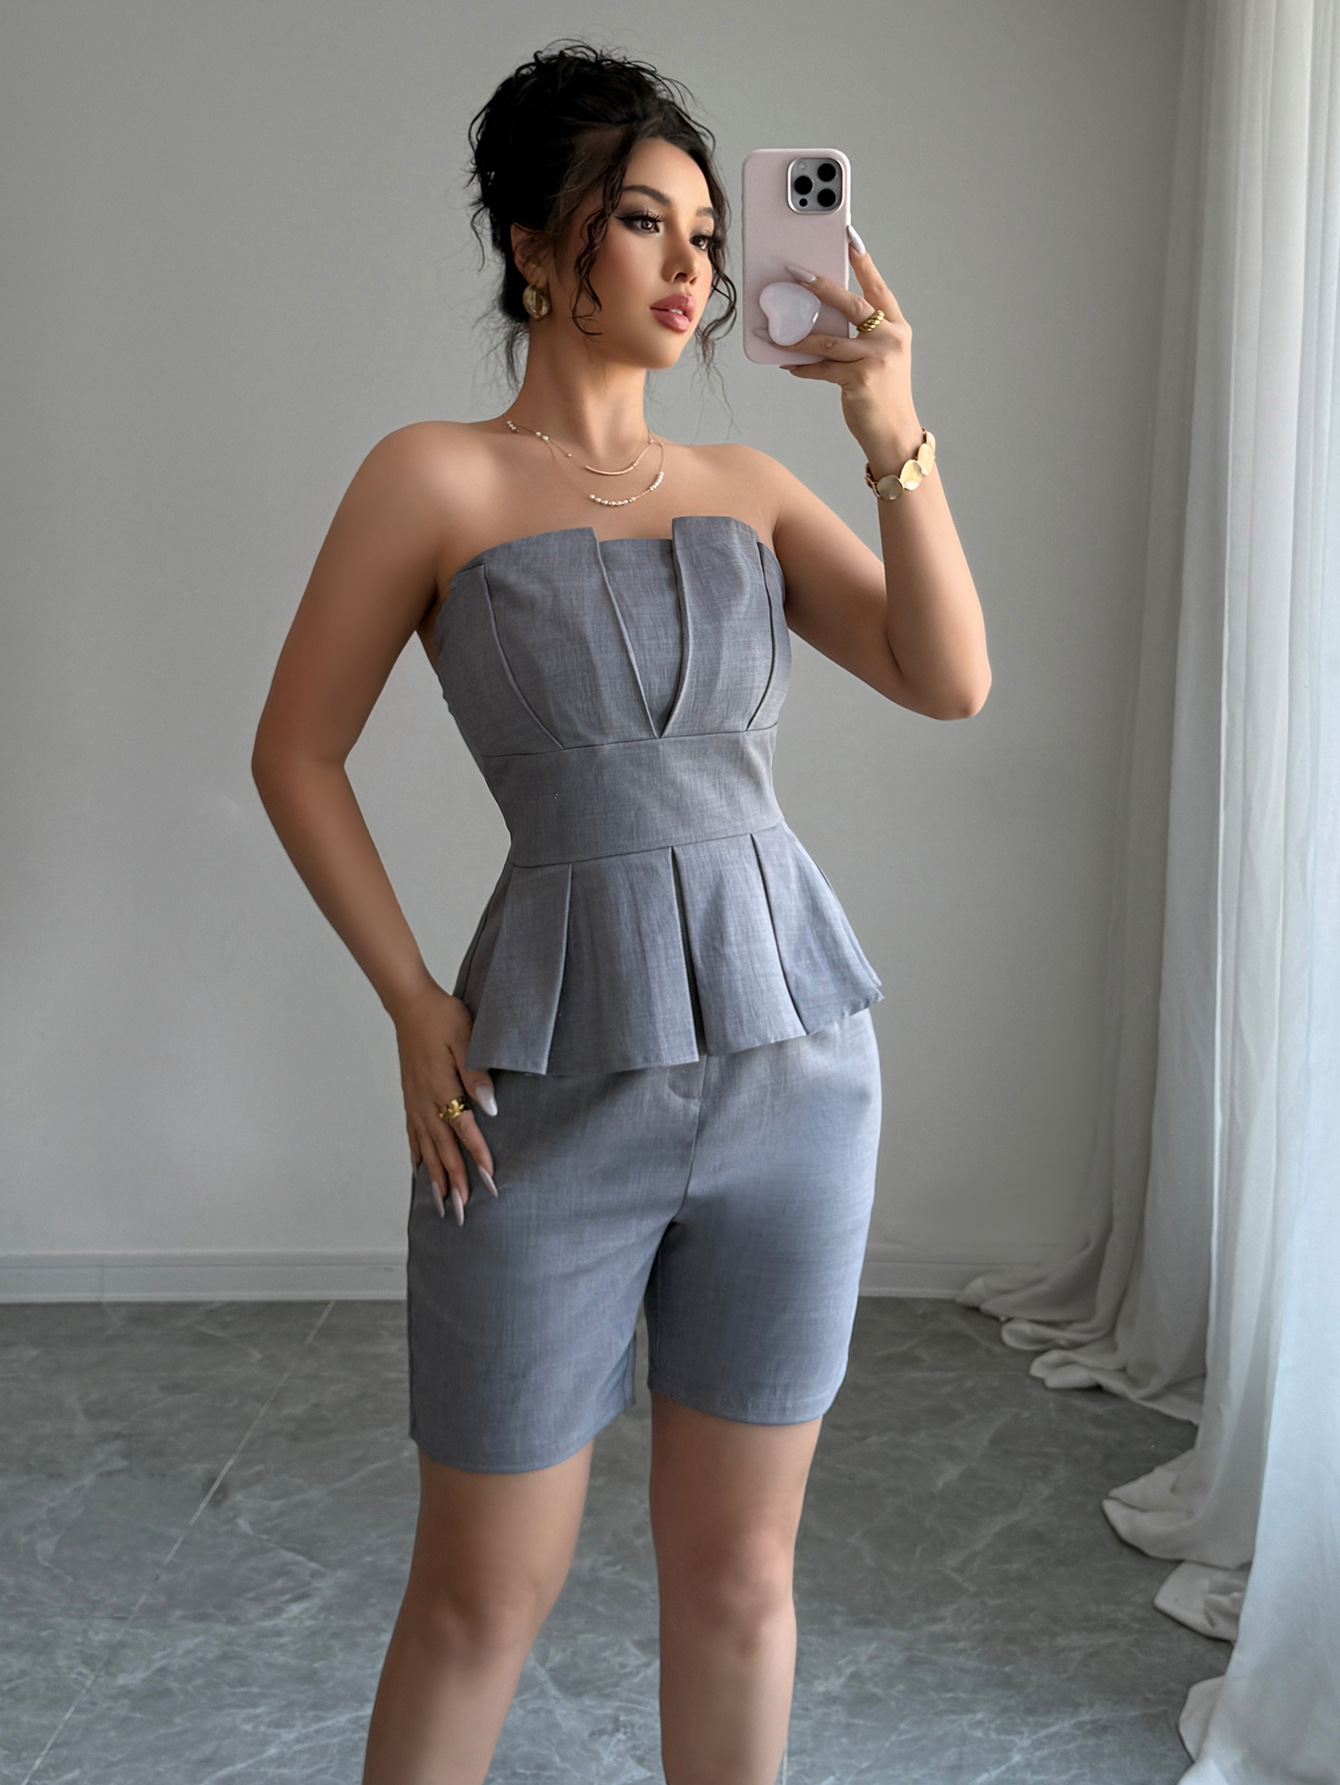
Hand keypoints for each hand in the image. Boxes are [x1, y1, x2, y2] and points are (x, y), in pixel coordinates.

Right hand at [392, 980, 496, 1223]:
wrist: (411, 1004)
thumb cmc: (443, 1017)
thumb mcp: (466, 1038)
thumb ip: (477, 1073)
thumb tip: (489, 1108)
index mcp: (442, 1088)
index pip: (464, 1130)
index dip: (477, 1158)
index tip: (488, 1184)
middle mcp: (426, 1101)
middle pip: (442, 1149)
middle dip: (454, 1182)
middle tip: (461, 1214)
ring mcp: (415, 1102)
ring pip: (426, 1148)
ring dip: (435, 1178)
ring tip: (441, 1205)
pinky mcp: (411, 1098)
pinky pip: (413, 1135)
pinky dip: (418, 1157)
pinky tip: (420, 1172)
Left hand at [754, 230, 920, 467]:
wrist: (895, 433)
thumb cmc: (884, 395)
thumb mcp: (881, 358)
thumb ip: (861, 337)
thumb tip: (821, 319)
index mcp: (897, 328)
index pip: (878, 288)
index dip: (863, 262)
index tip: (849, 237)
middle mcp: (890, 339)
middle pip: (851, 303)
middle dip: (821, 286)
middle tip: (797, 273)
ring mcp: (876, 359)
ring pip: (828, 339)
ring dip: (797, 336)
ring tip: (774, 330)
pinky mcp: (860, 380)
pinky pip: (822, 368)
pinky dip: (802, 367)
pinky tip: (787, 364)